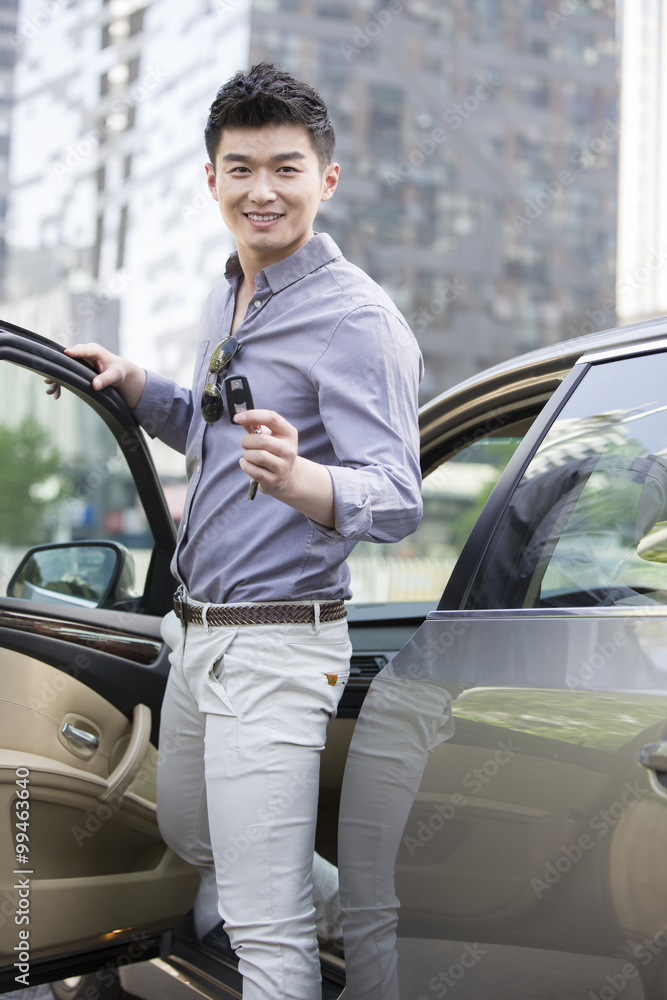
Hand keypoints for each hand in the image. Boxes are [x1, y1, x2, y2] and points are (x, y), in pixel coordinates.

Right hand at [45, 342, 146, 408]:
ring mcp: (78, 361)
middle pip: (68, 359)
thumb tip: (95, 385)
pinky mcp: (75, 368)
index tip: (66, 353)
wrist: (116, 372)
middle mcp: (83, 353)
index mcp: (94, 350)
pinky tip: (56, 394)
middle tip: (50, 378)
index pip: (83, 350)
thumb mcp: (115, 375)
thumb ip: (106, 379)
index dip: (74, 351)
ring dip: (56, 379)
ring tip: (50, 391)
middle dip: (59, 369)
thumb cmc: (117, 370)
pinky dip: (61, 384)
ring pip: (64, 369)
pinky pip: (66, 376)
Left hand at [234, 410, 334, 526]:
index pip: (271, 418)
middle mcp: (289, 450)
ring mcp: (283, 467)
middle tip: (245, 443)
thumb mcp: (271, 436)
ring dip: (247, 455)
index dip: (253, 416)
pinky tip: (247, 464)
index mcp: (289, 433)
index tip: (237, 418)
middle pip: (262, 440)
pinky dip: (245, 466)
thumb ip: (256, 427)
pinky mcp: (275, 481)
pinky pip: (254, 471)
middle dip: (247, 441)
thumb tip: (242, 419)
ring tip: (249, 455)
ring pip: (257, 456)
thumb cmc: (275, 451)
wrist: (288, 476)